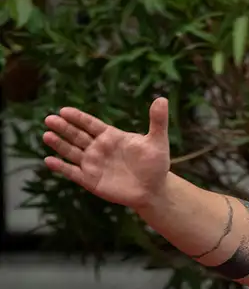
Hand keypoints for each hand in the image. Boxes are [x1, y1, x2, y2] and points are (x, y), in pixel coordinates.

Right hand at [43, 97, 170, 209]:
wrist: (154, 190)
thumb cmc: (156, 164)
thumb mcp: (157, 141)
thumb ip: (157, 121)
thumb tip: (162, 98)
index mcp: (111, 136)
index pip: (90, 124)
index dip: (78, 118)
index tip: (64, 110)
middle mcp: (98, 148)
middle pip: (77, 135)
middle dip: (63, 128)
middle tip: (50, 119)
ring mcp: (93, 164)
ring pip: (71, 152)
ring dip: (58, 144)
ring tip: (47, 135)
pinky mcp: (90, 180)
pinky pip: (72, 172)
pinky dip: (61, 167)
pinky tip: (49, 160)